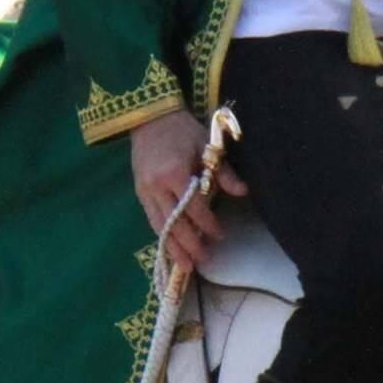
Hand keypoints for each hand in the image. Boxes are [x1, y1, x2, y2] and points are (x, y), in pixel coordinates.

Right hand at [129, 105, 244, 275]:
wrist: (149, 116)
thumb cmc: (182, 129)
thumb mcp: (206, 145)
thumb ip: (223, 172)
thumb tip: (243, 192)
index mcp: (174, 173)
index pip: (194, 208)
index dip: (208, 224)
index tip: (220, 235)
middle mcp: (157, 186)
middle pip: (175, 223)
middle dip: (190, 244)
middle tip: (204, 260)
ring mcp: (145, 191)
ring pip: (160, 226)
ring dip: (173, 248)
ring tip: (186, 266)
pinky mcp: (139, 192)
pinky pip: (151, 219)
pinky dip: (163, 235)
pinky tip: (171, 248)